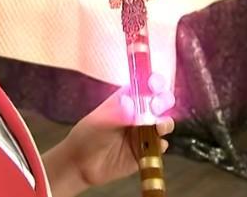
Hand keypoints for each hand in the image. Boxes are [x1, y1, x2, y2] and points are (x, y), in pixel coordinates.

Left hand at [43, 85, 174, 196]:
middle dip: (163, 101)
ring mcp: (144, 132)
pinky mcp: (147, 151)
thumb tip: (130, 105)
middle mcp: (139, 113)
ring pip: (164, 124)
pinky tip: (155, 146)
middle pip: (160, 102)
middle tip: (156, 107)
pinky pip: (161, 146)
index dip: (153, 82)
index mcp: (127, 99)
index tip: (154, 85)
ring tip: (158, 127)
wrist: (82, 164)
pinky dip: (161, 145)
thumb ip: (117, 113)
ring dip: (165, 123)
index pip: (145, 85)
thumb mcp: (100, 121)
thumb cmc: (88, 135)